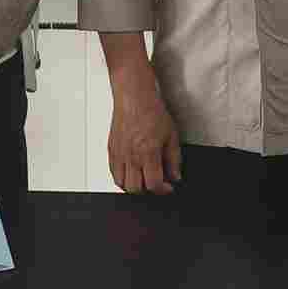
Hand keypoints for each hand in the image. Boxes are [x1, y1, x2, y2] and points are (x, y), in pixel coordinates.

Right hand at [105, 47, 181, 193]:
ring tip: (143, 178)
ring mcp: (119, 154)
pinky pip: (113, 172)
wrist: (134, 98)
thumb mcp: (171, 136)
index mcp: (148, 153)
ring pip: (121, 183)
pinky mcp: (111, 150)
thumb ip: (174, 159)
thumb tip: (175, 176)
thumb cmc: (152, 112)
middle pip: (135, 189)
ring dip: (133, 186)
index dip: (163, 190)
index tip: (168, 187)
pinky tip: (131, 172)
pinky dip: (121, 177)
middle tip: (156, 182)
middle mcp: (131, 156)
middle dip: (148, 190)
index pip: (154, 184)